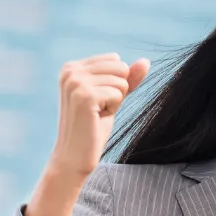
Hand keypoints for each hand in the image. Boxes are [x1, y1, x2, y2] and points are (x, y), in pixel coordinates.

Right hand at [48, 53, 148, 178]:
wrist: (74, 155)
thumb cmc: (93, 126)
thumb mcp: (112, 97)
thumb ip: (128, 78)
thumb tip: (145, 61)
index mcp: (72, 67)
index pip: (115, 60)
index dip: (114, 84)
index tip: (98, 100)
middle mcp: (70, 70)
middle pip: (120, 68)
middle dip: (117, 91)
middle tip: (99, 109)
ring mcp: (75, 82)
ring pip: (121, 81)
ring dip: (115, 101)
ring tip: (96, 114)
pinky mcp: (84, 95)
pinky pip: (119, 93)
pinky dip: (113, 108)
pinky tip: (96, 118)